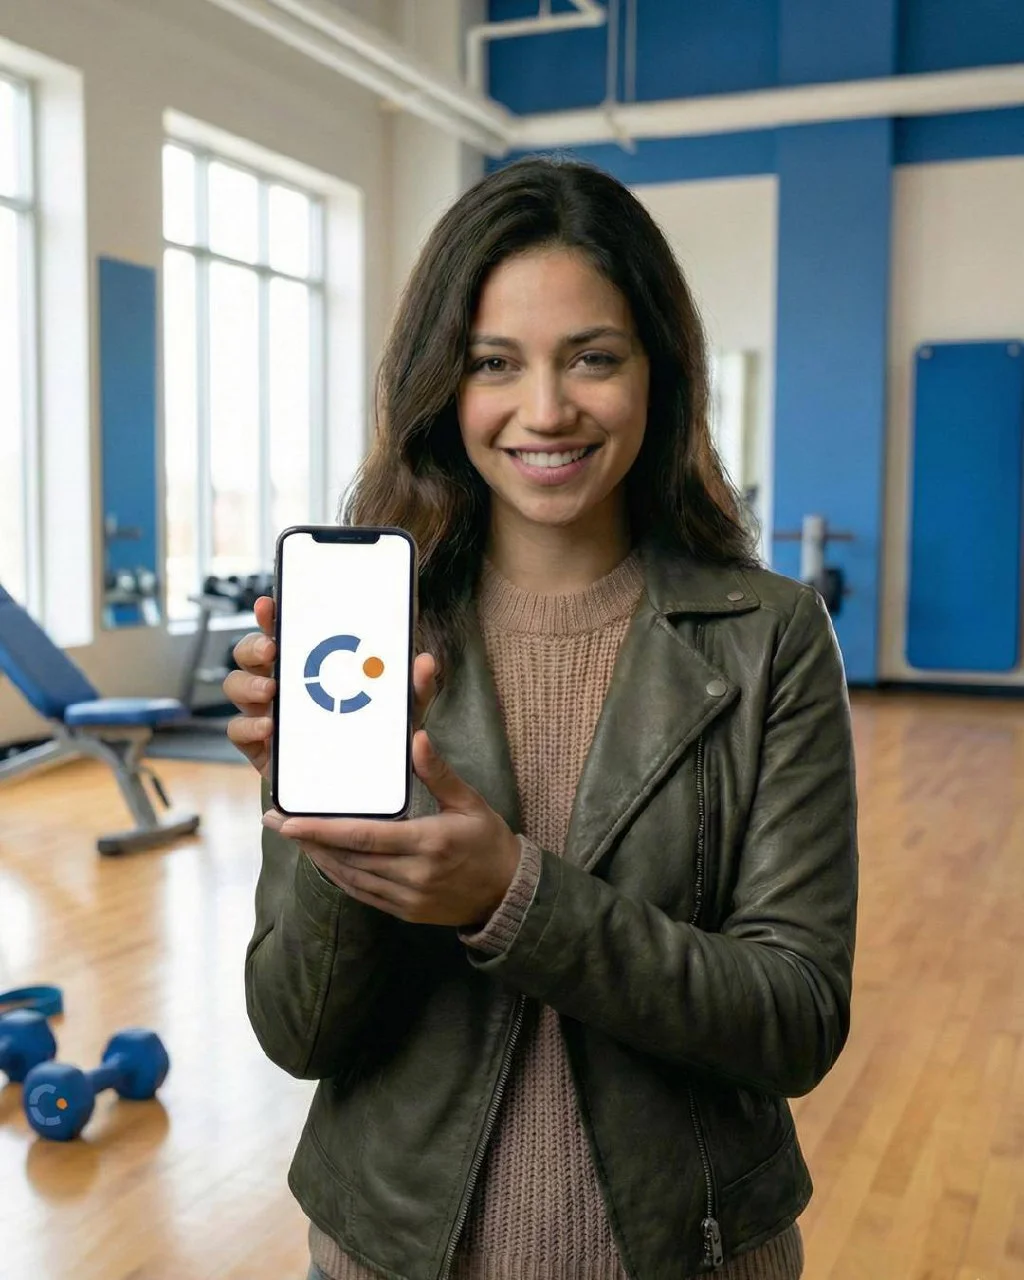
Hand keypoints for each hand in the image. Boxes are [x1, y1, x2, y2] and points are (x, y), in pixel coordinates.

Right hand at [225, 597, 438, 778]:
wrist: (364, 783)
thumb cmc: (376, 734)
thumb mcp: (401, 709)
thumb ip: (415, 686)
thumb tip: (425, 662)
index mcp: (308, 664)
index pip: (283, 630)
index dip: (271, 615)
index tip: (269, 604)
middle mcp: (280, 683)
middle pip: (249, 653)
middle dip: (254, 645)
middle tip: (272, 650)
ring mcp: (266, 713)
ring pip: (236, 687)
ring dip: (249, 685)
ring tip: (270, 691)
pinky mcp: (260, 747)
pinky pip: (238, 731)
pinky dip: (248, 726)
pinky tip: (268, 727)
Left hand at [262, 730, 520, 927]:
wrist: (508, 894)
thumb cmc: (489, 841)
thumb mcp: (469, 802)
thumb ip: (438, 773)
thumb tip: (415, 738)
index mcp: (428, 842)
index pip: (364, 836)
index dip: (322, 829)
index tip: (289, 820)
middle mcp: (414, 875)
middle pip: (348, 858)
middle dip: (308, 840)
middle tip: (276, 821)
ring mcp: (407, 898)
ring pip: (350, 877)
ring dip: (319, 857)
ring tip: (293, 837)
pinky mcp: (404, 911)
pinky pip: (362, 893)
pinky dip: (339, 876)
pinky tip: (324, 859)